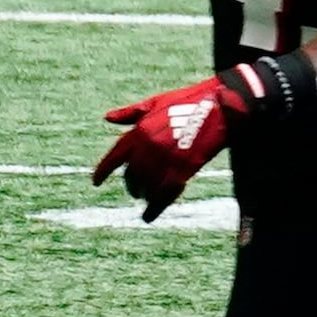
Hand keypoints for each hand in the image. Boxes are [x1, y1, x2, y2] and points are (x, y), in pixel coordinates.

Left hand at [91, 55, 305, 219]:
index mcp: (139, 130)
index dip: (103, 171)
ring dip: (144, 195)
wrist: (220, 106)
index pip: (115, 156)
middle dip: (131, 185)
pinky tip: (149, 215)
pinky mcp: (183, 170)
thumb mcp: (155, 103)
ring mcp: (165, 160)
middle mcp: (148, 147)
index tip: (95, 182)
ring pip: (146, 187)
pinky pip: (163, 195)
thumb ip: (130, 114)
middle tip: (135, 191)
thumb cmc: (188, 101)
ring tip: (146, 197)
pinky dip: (154, 207)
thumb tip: (107, 118)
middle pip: (131, 176)